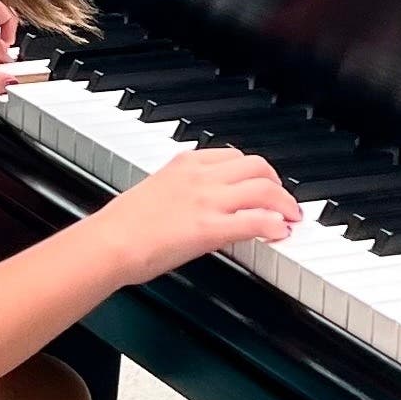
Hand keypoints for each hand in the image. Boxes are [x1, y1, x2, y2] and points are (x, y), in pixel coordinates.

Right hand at [100, 144, 299, 283]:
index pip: (233, 156)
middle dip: (277, 184)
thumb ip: (183, 191)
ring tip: (290, 218)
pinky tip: (280, 233)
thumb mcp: (157, 191)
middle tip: (283, 202)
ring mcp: (207, 201)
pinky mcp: (210, 229)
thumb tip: (200, 205)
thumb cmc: (123, 225)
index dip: (255, 172)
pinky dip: (276, 225)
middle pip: (257, 167)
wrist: (109, 242)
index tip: (262, 184)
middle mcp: (200, 176)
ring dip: (285, 204)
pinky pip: (256, 220)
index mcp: (185, 163)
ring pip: (264, 189)